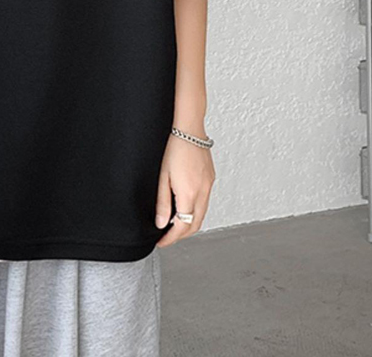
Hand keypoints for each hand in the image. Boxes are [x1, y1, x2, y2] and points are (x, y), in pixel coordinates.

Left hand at [155, 129, 214, 246]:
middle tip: (167, 237)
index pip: (182, 226)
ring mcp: (209, 186)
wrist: (189, 130)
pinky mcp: (211, 179)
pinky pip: (205, 202)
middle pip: (195, 225)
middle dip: (181, 235)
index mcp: (189, 193)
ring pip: (202, 214)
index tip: (161, 242)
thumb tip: (161, 223)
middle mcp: (203, 192)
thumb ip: (162, 202)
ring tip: (173, 224)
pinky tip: (184, 206)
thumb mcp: (162, 177)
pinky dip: (195, 211)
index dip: (171, 238)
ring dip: (189, 223)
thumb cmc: (173, 149)